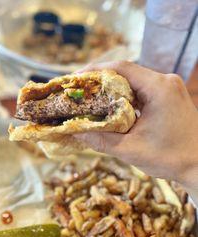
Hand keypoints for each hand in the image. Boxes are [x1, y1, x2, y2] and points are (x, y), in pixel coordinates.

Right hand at [75, 61, 197, 190]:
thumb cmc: (171, 158)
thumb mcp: (131, 150)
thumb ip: (101, 140)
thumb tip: (75, 132)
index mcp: (159, 88)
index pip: (121, 68)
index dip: (96, 71)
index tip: (76, 79)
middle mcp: (165, 82)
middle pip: (126, 73)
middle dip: (101, 82)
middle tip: (79, 92)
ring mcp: (169, 89)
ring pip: (134, 83)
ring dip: (113, 91)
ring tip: (90, 101)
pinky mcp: (170, 98)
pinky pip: (142, 92)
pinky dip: (125, 99)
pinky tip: (111, 109)